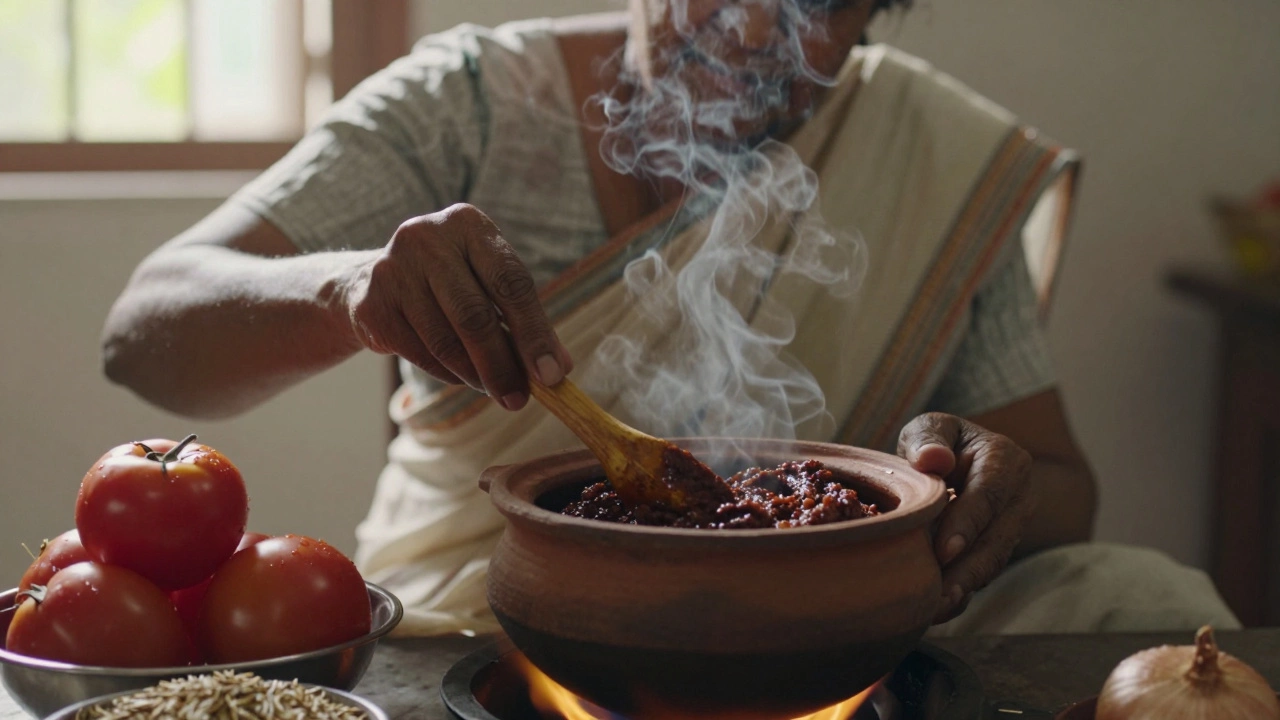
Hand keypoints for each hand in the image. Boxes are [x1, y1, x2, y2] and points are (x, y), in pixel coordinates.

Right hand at [341, 203, 572, 409]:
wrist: (370, 283)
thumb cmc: (449, 284)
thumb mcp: (487, 285)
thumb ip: (524, 320)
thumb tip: (559, 367)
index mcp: (468, 224)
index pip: (511, 282)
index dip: (535, 332)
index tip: (553, 374)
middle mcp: (427, 238)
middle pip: (476, 315)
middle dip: (502, 365)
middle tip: (520, 400)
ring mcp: (393, 269)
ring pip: (446, 341)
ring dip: (476, 375)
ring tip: (494, 389)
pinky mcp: (372, 304)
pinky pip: (421, 354)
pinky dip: (447, 374)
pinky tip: (459, 375)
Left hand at [897, 412, 1035, 623]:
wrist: (952, 460)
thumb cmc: (937, 443)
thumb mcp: (930, 428)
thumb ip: (927, 438)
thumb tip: (933, 460)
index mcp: (1006, 460)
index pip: (989, 495)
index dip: (968, 524)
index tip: (944, 551)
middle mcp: (1019, 497)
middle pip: (996, 538)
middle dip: (967, 569)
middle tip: (938, 594)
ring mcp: (1013, 527)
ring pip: (992, 562)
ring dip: (965, 587)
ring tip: (936, 608)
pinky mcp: (999, 549)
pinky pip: (984, 574)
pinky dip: (962, 593)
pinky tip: (938, 610)